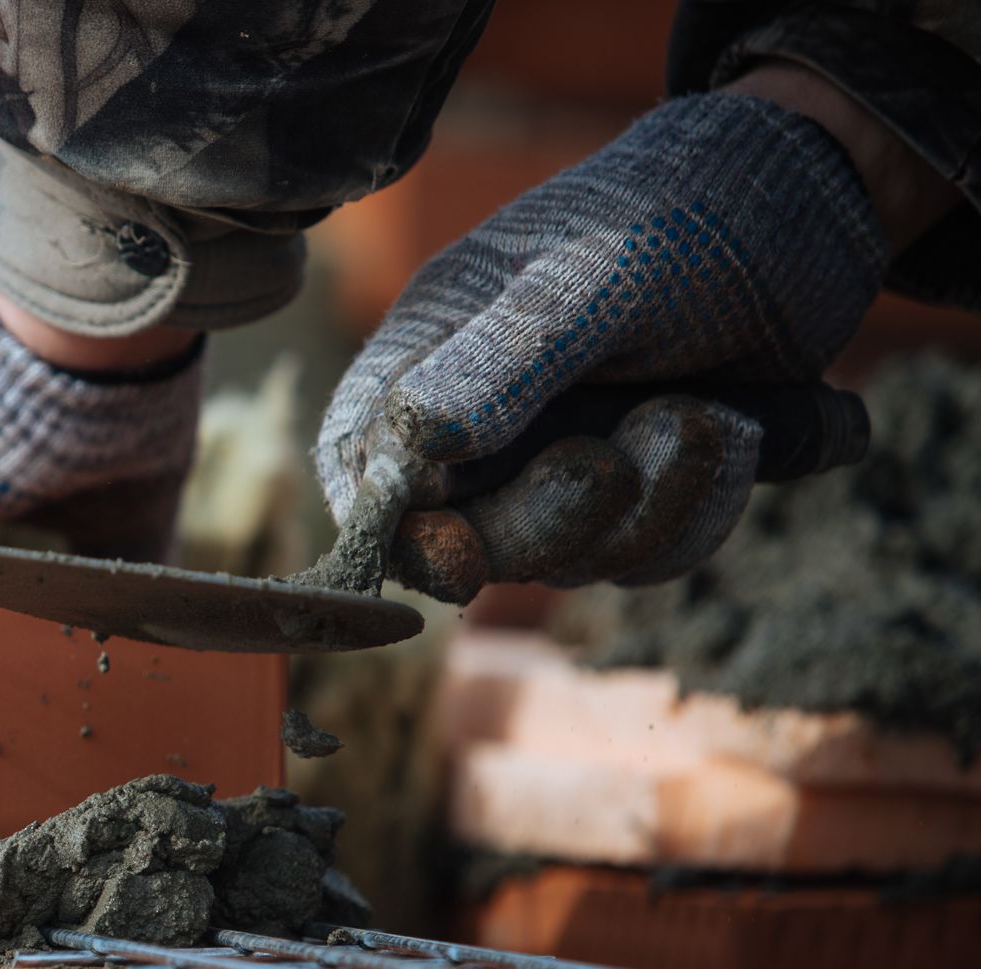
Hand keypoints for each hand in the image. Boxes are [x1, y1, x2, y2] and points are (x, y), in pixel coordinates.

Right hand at [316, 91, 888, 601]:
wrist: (819, 201)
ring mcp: (558, 459)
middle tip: (610, 461)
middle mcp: (482, 418)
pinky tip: (742, 430)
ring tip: (707, 416)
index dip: (387, 526)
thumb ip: (504, 360)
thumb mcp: (594, 278)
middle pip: (464, 539)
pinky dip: (700, 508)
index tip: (453, 554)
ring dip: (649, 508)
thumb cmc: (684, 212)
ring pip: (567, 558)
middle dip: (546, 521)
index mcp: (432, 352)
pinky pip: (646, 553)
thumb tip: (410, 447)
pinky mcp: (639, 489)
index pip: (358, 458)